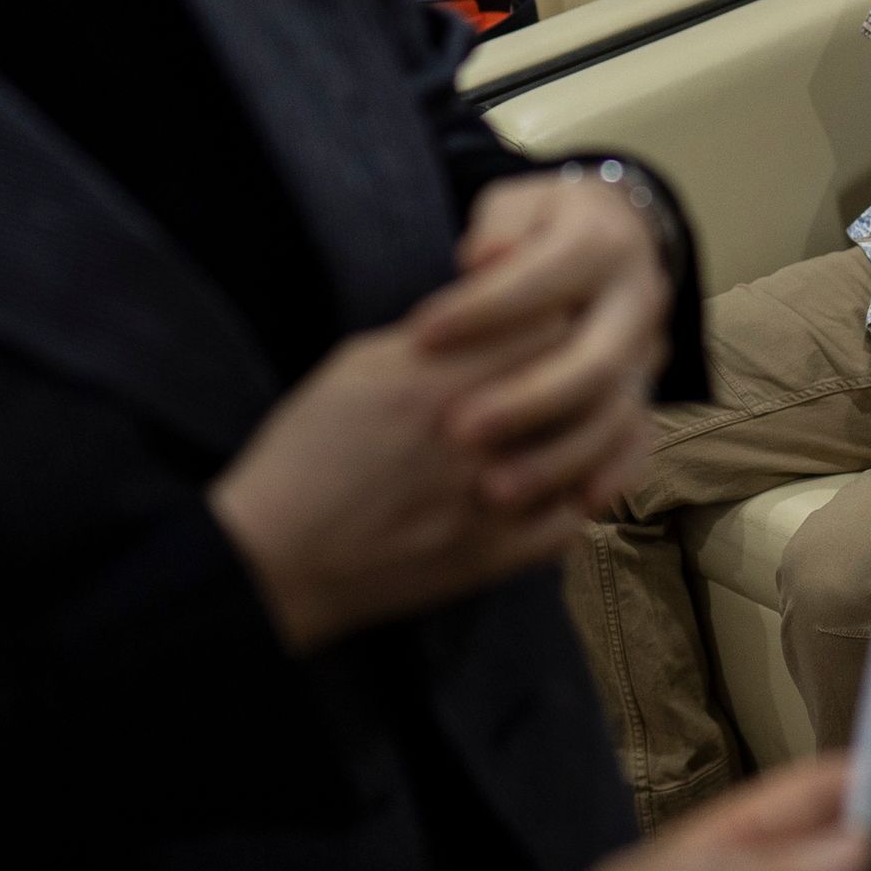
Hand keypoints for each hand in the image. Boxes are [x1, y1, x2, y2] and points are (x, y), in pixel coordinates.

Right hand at [212, 323, 595, 652]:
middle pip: (575, 381)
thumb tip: (488, 311)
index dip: (557, 314)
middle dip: (584, 367)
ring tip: (587, 416)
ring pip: (588, 451)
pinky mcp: (495, 557)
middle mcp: (472, 436)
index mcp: (433, 379)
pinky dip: (580, 495)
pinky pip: (572, 519)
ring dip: (594, 429)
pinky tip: (569, 480)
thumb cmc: (304, 455)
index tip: (556, 315)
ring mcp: (490, 501)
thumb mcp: (353, 368)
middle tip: (584, 361)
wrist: (276, 559)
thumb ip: (427, 337)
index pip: (544, 324)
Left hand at [415, 172, 673, 514]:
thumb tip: (482, 258)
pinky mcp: (646, 392)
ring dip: (557, 457)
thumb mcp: (515, 207)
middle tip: (456, 430)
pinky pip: (639, 444)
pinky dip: (609, 477)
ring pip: (616, 415)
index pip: (545, 278)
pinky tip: (568, 507)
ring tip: (490, 490)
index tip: (421, 337)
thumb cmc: (536, 228)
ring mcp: (648, 353)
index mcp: (603, 241)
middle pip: (592, 361)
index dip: (484, 309)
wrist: (612, 240)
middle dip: (526, 400)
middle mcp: (638, 300)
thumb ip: (498, 229)